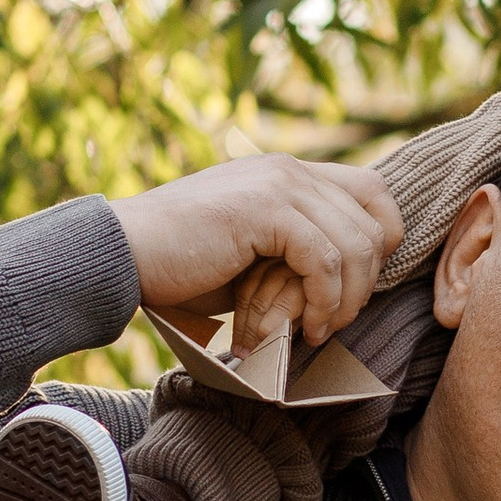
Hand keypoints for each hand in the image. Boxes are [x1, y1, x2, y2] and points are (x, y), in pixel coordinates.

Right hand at [112, 157, 404, 350]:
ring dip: (347, 299)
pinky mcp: (264, 210)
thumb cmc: (178, 266)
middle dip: (368, 279)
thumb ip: (293, 253)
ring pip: (357, 243)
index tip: (352, 290)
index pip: (372, 193)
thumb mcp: (251, 254)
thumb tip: (344, 286)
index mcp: (287, 173)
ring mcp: (278, 184)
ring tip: (317, 331)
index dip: (379, 242)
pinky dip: (325, 301)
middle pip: (375, 218)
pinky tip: (304, 328)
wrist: (120, 258)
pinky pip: (325, 260)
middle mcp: (289, 169)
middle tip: (334, 320)